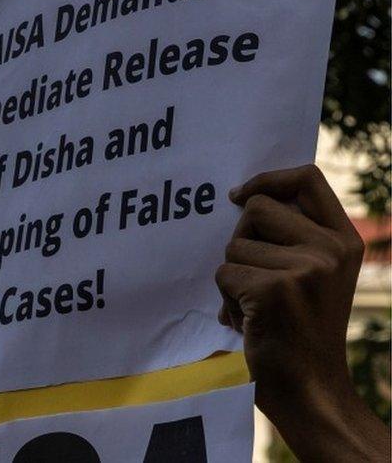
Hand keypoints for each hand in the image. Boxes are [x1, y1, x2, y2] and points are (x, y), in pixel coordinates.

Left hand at [216, 164, 388, 461]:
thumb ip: (293, 237)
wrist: (311, 390)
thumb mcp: (313, 275)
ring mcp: (306, 268)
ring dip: (232, 276)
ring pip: (233, 246)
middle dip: (240, 240)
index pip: (307, 178)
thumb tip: (241, 195)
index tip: (239, 195)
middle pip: (255, 208)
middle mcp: (331, 249)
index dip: (268, 178)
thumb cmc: (299, 330)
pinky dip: (226, 299)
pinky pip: (224, 274)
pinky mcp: (275, 290)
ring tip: (255, 307)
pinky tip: (248, 322)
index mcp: (344, 240)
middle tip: (253, 277)